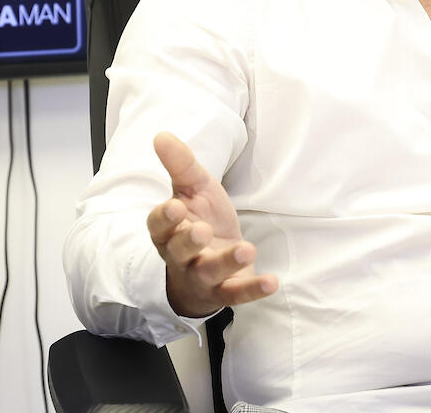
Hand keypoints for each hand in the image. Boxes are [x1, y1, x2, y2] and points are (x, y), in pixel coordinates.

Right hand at [146, 131, 277, 316]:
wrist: (213, 262)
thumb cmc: (199, 221)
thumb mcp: (194, 190)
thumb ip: (181, 165)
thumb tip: (162, 135)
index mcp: (169, 230)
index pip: (158, 225)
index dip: (165, 217)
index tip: (176, 205)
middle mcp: (181, 256)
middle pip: (179, 251)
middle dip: (189, 241)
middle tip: (202, 230)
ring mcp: (203, 277)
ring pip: (208, 273)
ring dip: (226, 262)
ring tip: (245, 248)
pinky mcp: (225, 291)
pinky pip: (236, 294)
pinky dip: (253, 290)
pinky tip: (271, 282)